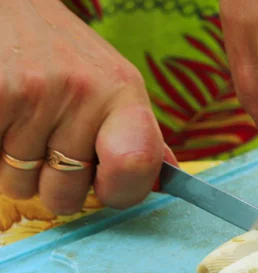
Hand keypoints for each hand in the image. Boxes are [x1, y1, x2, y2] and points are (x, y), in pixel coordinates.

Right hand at [0, 0, 174, 214]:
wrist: (12, 8)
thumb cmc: (67, 61)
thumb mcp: (114, 88)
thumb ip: (138, 137)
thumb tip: (167, 182)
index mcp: (124, 93)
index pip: (138, 165)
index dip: (120, 192)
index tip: (105, 186)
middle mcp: (85, 90)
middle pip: (65, 196)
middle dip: (53, 182)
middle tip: (50, 140)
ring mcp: (36, 91)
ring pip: (20, 186)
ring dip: (15, 169)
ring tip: (23, 124)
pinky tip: (4, 121)